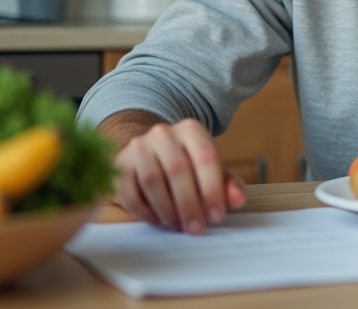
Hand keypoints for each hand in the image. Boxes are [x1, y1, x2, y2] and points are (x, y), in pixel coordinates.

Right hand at [112, 118, 245, 234]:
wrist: (151, 153)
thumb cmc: (187, 165)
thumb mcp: (211, 170)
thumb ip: (228, 184)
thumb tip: (237, 200)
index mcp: (191, 130)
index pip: (205, 157)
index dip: (212, 189)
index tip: (216, 216)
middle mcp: (163, 133)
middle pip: (178, 170)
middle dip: (189, 205)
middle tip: (196, 228)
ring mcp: (138, 147)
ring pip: (152, 181)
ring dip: (167, 210)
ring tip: (178, 225)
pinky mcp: (120, 166)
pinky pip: (130, 193)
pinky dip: (146, 212)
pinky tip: (159, 220)